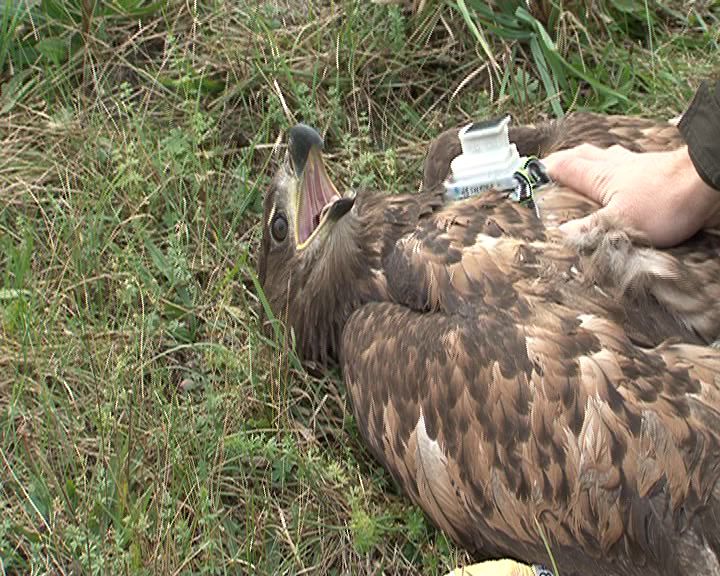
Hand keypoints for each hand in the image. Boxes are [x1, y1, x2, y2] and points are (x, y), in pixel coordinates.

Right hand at [541, 143, 719, 246]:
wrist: (707, 180)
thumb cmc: (665, 200)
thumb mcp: (620, 223)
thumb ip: (590, 228)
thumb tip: (563, 233)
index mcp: (601, 177)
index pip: (565, 168)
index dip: (545, 169)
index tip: (529, 171)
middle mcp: (617, 166)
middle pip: (584, 155)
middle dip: (567, 158)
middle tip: (555, 163)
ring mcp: (638, 164)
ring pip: (608, 155)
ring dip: (594, 157)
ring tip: (587, 161)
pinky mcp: (658, 167)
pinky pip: (630, 159)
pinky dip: (620, 161)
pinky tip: (627, 168)